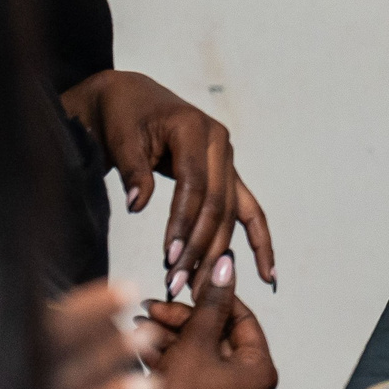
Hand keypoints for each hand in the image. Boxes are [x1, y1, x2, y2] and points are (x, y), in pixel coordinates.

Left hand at [60, 70, 276, 295]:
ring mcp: (228, 160)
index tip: (168, 258)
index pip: (194, 185)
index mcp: (195, 129)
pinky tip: (267, 275)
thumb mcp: (120, 137)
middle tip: (180, 284)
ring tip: (199, 289)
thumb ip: (132, 170)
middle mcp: (220, 144)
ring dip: (216, 253)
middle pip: (217, 205)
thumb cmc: (122, 114)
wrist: (130, 98)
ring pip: (230, 214)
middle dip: (200, 248)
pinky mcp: (227, 175)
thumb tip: (139, 205)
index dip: (183, 223)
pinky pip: (248, 211)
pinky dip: (259, 242)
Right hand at [141, 257, 277, 388]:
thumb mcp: (196, 339)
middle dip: (182, 321)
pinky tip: (140, 346)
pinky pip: (189, 379)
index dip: (216, 298)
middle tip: (154, 306)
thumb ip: (213, 301)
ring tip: (139, 324)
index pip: (244, 321)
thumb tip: (228, 266)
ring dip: (169, 337)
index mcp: (259, 374)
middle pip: (217, 339)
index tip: (193, 285)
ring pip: (199, 358)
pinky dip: (168, 361)